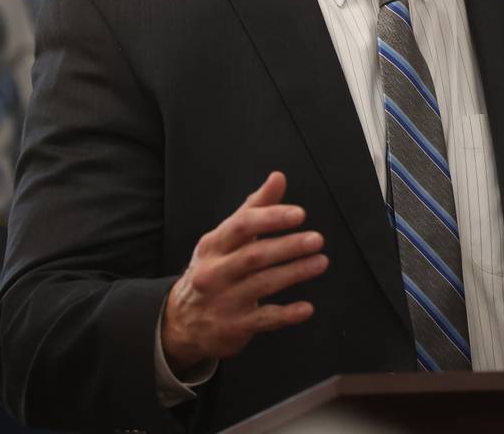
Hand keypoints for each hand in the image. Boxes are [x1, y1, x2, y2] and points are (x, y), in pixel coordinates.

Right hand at [161, 172, 327, 373]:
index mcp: (213, 245)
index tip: (299, 214)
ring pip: (263, 285)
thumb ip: (254, 208)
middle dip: (288, 246)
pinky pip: (264, 319)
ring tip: (320, 262)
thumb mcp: (225, 238)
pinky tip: (307, 308)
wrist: (182, 321)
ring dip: (295, 273)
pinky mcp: (234, 326)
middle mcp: (214, 271)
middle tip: (316, 239)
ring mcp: (224, 300)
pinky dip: (287, 314)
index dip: (271, 218)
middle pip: (254, 255)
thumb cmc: (212, 269)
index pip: (242, 226)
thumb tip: (278, 177)